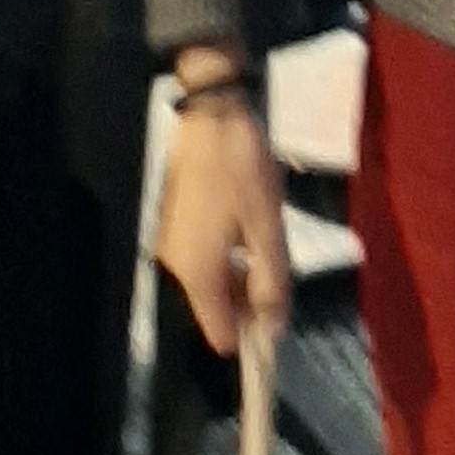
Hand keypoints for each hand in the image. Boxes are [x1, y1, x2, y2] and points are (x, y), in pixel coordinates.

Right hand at [154, 57, 289, 356]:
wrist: (211, 117)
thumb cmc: (243, 170)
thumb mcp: (267, 225)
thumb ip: (271, 278)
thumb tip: (274, 328)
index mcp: (197, 273)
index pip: (220, 333)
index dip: (252, 338)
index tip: (282, 324)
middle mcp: (176, 268)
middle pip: (216, 308)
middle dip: (251, 302)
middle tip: (282, 268)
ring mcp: (171, 248)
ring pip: (212, 283)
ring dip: (243, 276)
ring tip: (269, 243)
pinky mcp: (175, 229)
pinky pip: (204, 261)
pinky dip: (229, 258)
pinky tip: (251, 230)